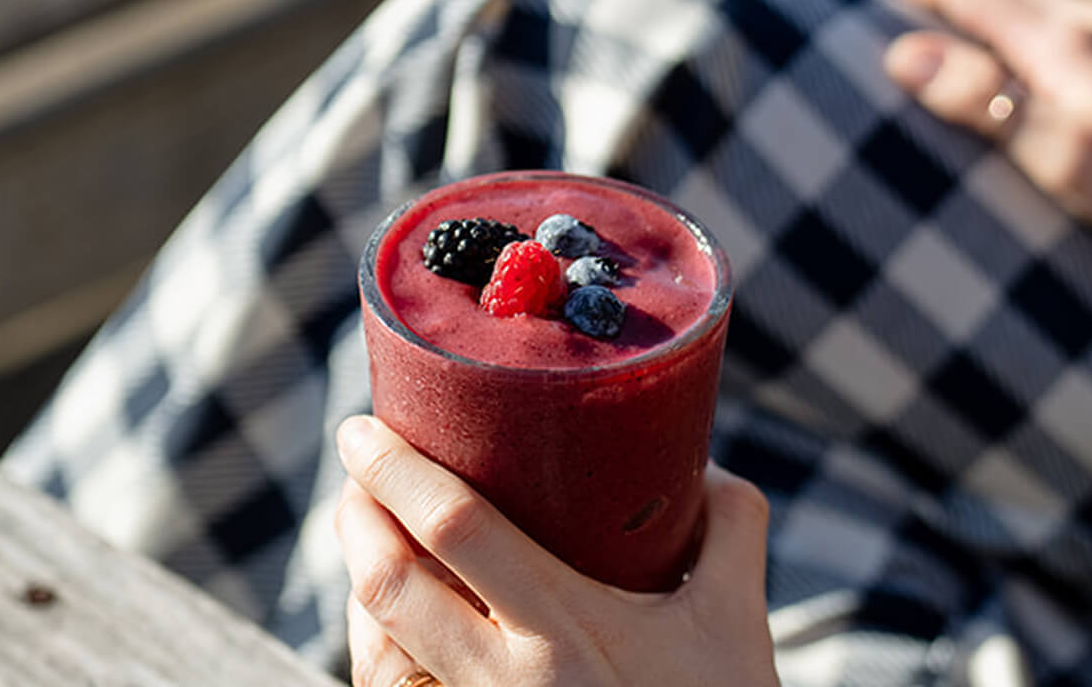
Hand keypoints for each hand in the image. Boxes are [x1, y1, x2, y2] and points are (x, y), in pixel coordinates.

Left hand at [334, 416, 777, 686]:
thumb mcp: (733, 620)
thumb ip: (727, 527)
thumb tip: (698, 466)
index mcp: (565, 631)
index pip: (457, 529)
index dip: (397, 472)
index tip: (365, 429)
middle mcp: (504, 681)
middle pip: (388, 584)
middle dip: (359, 515)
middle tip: (361, 466)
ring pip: (376, 642)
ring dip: (362, 576)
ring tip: (374, 527)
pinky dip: (383, 638)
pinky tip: (398, 612)